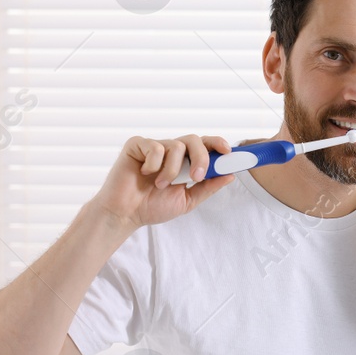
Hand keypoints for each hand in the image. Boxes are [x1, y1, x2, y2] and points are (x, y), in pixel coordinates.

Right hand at [89, 134, 236, 230]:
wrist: (125, 214)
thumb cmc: (152, 206)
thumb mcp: (187, 200)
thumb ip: (208, 187)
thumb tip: (230, 175)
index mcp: (185, 162)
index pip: (205, 145)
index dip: (218, 144)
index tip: (228, 151)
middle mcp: (171, 151)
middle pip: (195, 140)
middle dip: (201, 158)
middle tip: (197, 177)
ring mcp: (154, 146)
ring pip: (177, 146)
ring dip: (173, 170)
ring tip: (160, 184)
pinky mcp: (137, 145)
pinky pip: (155, 147)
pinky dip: (154, 165)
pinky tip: (144, 173)